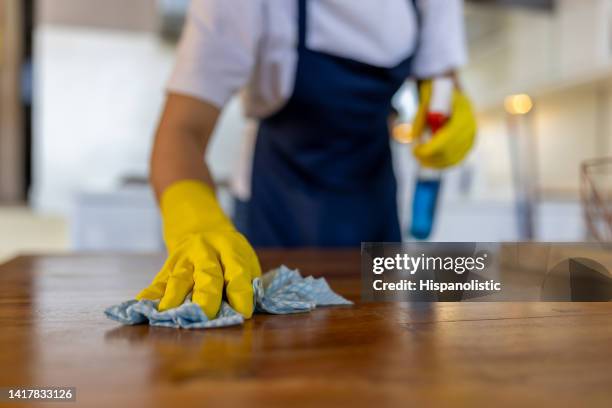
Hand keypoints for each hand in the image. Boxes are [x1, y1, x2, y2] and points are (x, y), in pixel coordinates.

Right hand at [136, 180, 260, 318]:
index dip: (241, 293)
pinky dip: (150, 294)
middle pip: (207, 273)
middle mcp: (207, 252)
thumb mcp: (243, 260)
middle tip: (206, 314)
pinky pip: (159, 281)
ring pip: (180, 277)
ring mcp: (185, 258)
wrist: (200, 227)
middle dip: (206, 295)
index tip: (243, 313)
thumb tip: (244, 313)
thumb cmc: (228, 254)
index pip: (238, 272)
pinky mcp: (168, 266)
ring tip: (168, 312)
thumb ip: (246, 284)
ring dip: (174, 295)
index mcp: (231, 250)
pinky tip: (142, 305)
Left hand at [412, 80, 476, 168]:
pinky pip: (457, 158)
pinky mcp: (469, 142)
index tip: (415, 151)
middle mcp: (471, 124)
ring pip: (454, 157)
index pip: (448, 138)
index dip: (430, 148)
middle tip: (415, 155)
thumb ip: (420, 117)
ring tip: (420, 160)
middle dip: (431, 156)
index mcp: (463, 111)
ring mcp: (472, 135)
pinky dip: (443, 163)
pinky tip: (430, 163)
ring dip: (435, 162)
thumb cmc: (436, 91)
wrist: (449, 89)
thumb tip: (412, 137)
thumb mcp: (426, 98)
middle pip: (451, 150)